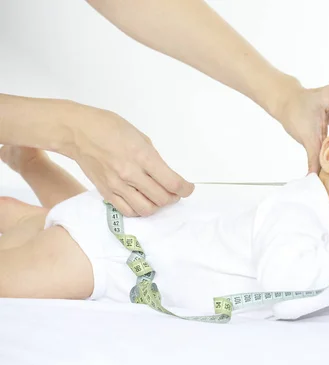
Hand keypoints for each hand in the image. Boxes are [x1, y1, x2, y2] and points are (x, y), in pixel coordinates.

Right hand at [69, 104, 194, 216]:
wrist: (78, 132)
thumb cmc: (110, 128)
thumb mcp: (141, 138)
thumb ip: (154, 159)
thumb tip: (165, 175)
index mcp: (143, 156)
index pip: (172, 182)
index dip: (185, 189)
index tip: (188, 188)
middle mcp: (131, 174)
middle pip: (162, 199)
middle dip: (173, 197)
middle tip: (174, 192)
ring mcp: (117, 185)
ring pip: (146, 209)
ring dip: (157, 206)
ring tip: (158, 197)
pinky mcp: (106, 192)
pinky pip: (128, 211)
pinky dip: (140, 210)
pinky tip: (142, 201)